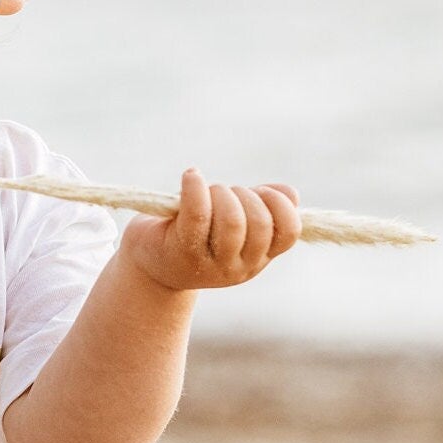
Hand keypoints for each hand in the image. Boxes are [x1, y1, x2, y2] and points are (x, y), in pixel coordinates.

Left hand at [118, 170, 300, 291]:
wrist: (152, 260)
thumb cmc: (197, 233)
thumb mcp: (235, 220)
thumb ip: (263, 208)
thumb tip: (290, 193)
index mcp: (259, 257)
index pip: (288, 233)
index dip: (281, 205)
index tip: (261, 191)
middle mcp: (241, 267)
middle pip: (260, 224)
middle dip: (245, 195)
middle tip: (224, 191)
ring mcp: (213, 265)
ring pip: (233, 222)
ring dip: (221, 193)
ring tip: (206, 189)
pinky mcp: (183, 253)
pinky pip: (198, 214)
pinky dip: (196, 187)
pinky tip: (191, 175)